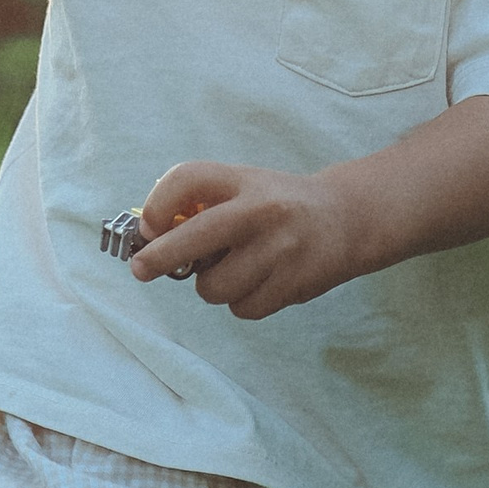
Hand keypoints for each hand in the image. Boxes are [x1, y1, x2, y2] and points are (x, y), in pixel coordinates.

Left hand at [127, 157, 366, 320]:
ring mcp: (279, 249)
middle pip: (193, 238)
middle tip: (141, 270)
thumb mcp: (243, 187)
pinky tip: (260, 282)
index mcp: (243, 180)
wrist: (347, 218)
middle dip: (158, 258)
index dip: (157, 205)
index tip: (150, 227)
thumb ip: (202, 205)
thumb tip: (153, 240)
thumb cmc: (279, 205)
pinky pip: (241, 308)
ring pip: (213, 287)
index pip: (187, 179)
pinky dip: (241, 301)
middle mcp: (261, 211)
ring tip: (236, 269)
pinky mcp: (293, 283)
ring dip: (213, 286)